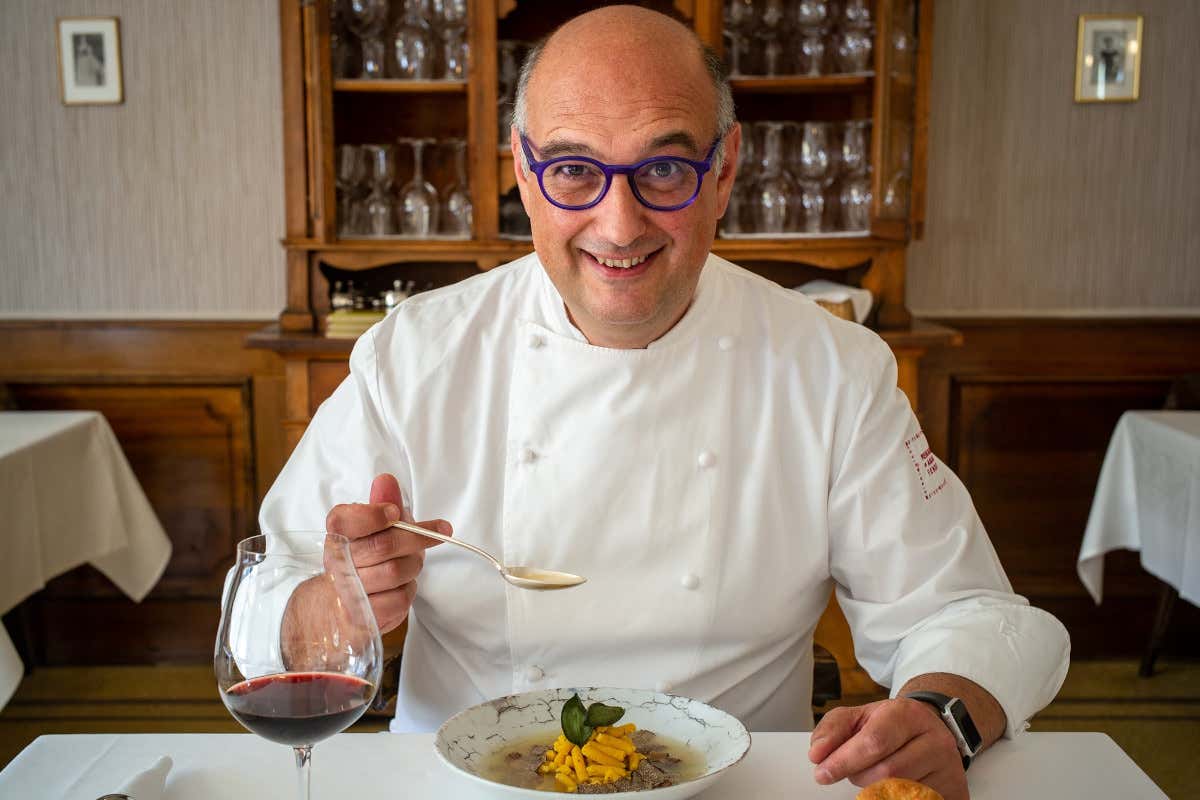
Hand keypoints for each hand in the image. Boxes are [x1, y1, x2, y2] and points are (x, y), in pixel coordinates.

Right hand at [325, 473, 451, 633]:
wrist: (339, 606)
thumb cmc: (362, 559)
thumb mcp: (372, 528)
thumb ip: (381, 503)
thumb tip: (387, 480)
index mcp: (337, 536)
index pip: (344, 521)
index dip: (372, 515)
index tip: (393, 512)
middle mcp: (336, 564)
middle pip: (382, 545)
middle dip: (417, 537)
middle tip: (437, 533)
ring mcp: (347, 593)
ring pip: (395, 572)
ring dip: (413, 565)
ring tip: (412, 562)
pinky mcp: (363, 618)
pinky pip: (399, 600)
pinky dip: (408, 590)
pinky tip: (402, 586)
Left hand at [809, 697, 967, 799]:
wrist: (932, 728)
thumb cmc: (891, 725)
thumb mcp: (860, 716)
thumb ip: (833, 730)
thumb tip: (818, 753)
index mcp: (908, 714)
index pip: (873, 743)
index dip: (844, 761)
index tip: (823, 772)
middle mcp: (935, 740)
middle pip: (885, 772)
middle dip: (859, 775)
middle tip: (854, 769)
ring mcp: (948, 768)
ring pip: (900, 792)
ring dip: (875, 789)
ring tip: (874, 774)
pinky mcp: (955, 791)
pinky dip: (895, 798)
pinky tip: (892, 788)